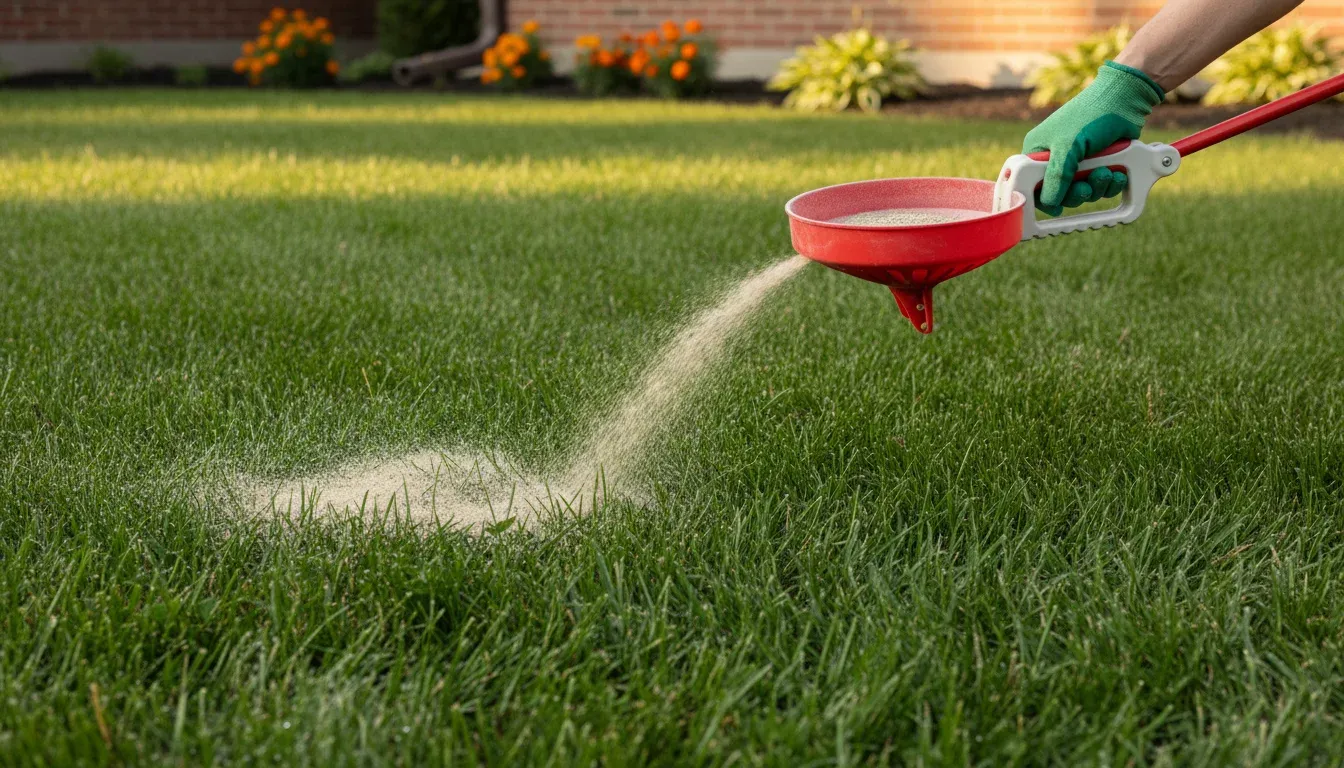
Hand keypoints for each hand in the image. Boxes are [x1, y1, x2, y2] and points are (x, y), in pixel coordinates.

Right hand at [1022, 61, 1164, 215]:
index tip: (1057, 207)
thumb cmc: (1090, 115)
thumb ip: (1056, 177)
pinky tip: (1117, 173)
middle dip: (1078, 193)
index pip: (1033, 186)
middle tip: (1087, 185)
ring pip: (1083, 192)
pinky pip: (1100, 186)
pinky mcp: (1098, 163)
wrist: (1125, 99)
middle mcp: (1055, 159)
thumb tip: (1050, 202)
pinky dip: (1110, 184)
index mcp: (1038, 152)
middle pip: (1060, 194)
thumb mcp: (1068, 147)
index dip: (1045, 199)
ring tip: (1108, 172)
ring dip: (1097, 188)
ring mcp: (1078, 162)